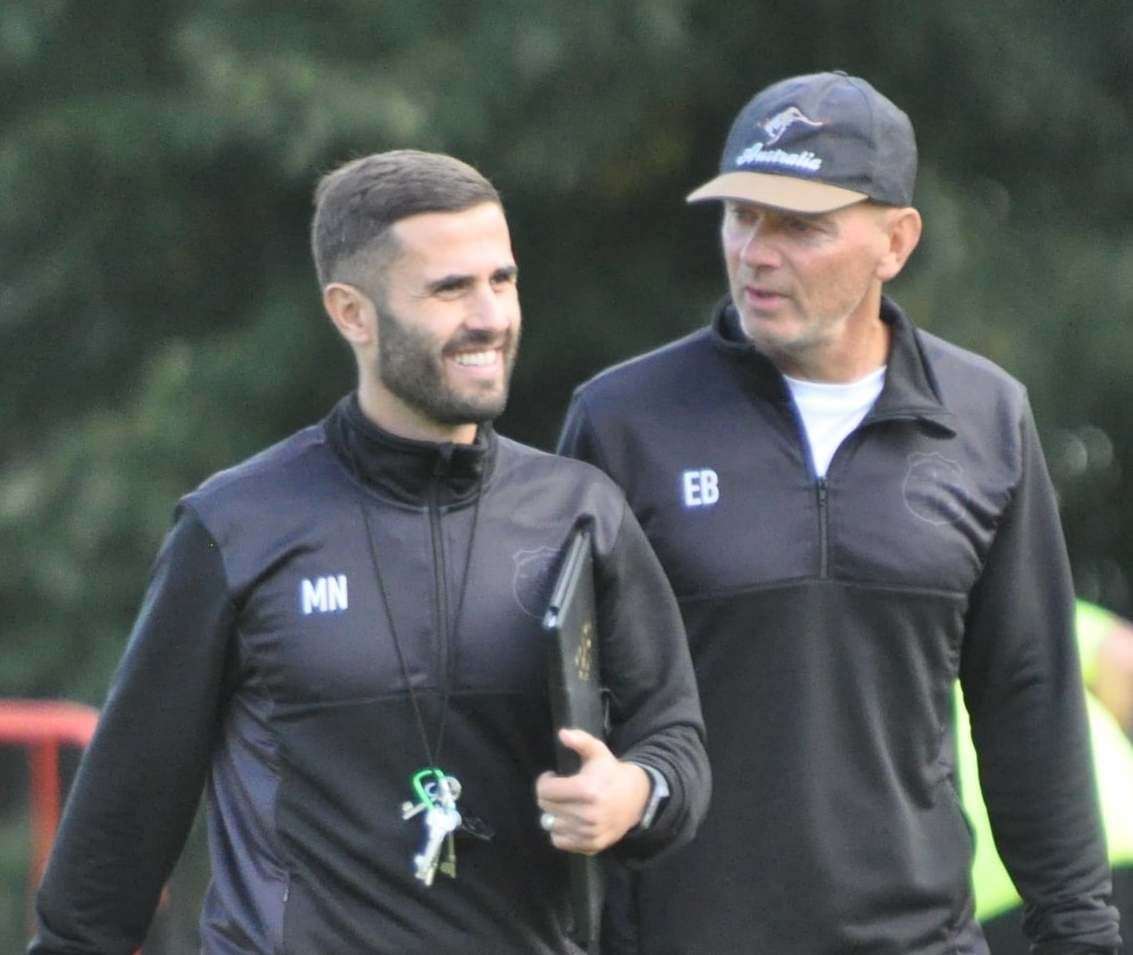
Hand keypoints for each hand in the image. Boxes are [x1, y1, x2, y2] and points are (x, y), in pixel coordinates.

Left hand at [535, 728, 651, 854]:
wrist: (636, 799)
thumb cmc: (611, 773)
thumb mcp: (598, 752)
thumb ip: (581, 740)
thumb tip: (562, 734)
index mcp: (586, 790)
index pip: (545, 791)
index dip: (544, 781)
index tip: (552, 777)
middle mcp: (587, 814)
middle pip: (546, 807)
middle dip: (549, 796)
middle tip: (559, 790)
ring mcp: (589, 833)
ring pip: (551, 824)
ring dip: (554, 813)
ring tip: (566, 804)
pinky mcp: (591, 845)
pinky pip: (559, 841)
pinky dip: (560, 831)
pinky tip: (570, 819)